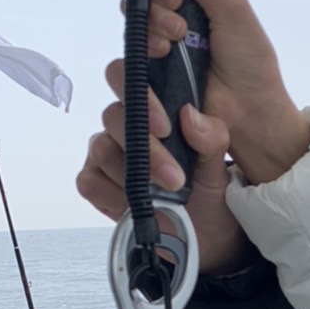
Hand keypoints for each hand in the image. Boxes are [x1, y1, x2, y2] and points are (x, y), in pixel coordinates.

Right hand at [77, 88, 253, 276]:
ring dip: (134, 173)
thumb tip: (189, 116)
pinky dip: (113, 193)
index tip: (166, 121)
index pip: (133, 75)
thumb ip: (212, 137)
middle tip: (174, 171)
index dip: (141, 85)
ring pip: (103, 147)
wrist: (206, 233)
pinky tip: (138, 204)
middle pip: (115, 114)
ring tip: (167, 192)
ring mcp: (108, 150)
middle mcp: (126, 122)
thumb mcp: (219, 163)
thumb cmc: (209, 188)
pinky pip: (90, 179)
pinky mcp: (95, 180)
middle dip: (145, 144)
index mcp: (156, 105)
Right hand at [126, 0, 309, 183]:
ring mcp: (161, 42)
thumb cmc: (250, 63)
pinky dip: (143, 44)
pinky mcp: (149, 72)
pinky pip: (129, 49)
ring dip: (151, 16)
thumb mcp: (233, 9)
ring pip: (133, 13)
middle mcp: (177, 13)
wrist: (251, 115)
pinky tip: (162, 52)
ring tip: (177, 35)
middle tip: (177, 5)